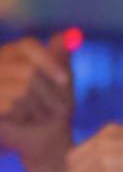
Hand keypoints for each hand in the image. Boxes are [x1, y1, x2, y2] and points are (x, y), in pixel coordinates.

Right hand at [0, 36, 74, 165]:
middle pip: (28, 70)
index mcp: (15, 53)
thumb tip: (67, 34)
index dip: (48, 61)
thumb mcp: (62, 80)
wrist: (42, 137)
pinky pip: (10, 106)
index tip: (65, 80)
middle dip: (48, 94)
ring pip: (21, 90)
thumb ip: (61, 57)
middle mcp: (0, 63)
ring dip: (38, 108)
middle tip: (58, 109)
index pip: (27, 45)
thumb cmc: (54, 105)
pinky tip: (24, 121)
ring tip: (39, 116)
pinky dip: (24, 117)